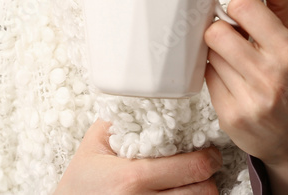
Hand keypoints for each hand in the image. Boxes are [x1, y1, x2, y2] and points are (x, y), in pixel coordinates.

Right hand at [53, 117, 220, 193]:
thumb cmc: (79, 184)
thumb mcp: (93, 145)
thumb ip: (120, 122)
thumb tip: (146, 102)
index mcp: (132, 177)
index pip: (193, 167)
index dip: (208, 158)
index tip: (208, 152)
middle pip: (203, 191)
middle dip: (207, 177)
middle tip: (203, 168)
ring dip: (200, 194)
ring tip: (191, 184)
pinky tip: (178, 194)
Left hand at [203, 0, 287, 191]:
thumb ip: (279, 1)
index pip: (242, 6)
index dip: (237, 8)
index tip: (244, 17)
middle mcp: (271, 76)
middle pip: (215, 31)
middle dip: (222, 32)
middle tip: (236, 41)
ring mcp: (249, 99)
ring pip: (208, 54)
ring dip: (218, 54)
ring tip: (238, 64)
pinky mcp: (229, 116)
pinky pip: (205, 78)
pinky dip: (215, 75)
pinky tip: (233, 83)